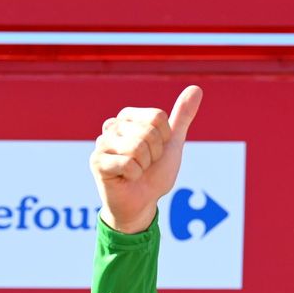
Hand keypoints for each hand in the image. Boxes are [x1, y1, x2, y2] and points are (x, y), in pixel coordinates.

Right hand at [89, 85, 202, 233]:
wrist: (143, 203)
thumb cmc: (154, 173)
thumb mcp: (172, 143)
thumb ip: (182, 116)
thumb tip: (196, 89)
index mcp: (128, 117)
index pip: (157, 117)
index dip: (164, 138)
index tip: (157, 151)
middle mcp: (112, 126)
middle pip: (148, 132)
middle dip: (155, 154)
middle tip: (145, 165)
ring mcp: (102, 143)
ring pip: (138, 147)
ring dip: (145, 166)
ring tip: (136, 171)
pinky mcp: (97, 162)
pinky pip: (128, 164)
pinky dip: (135, 175)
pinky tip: (126, 178)